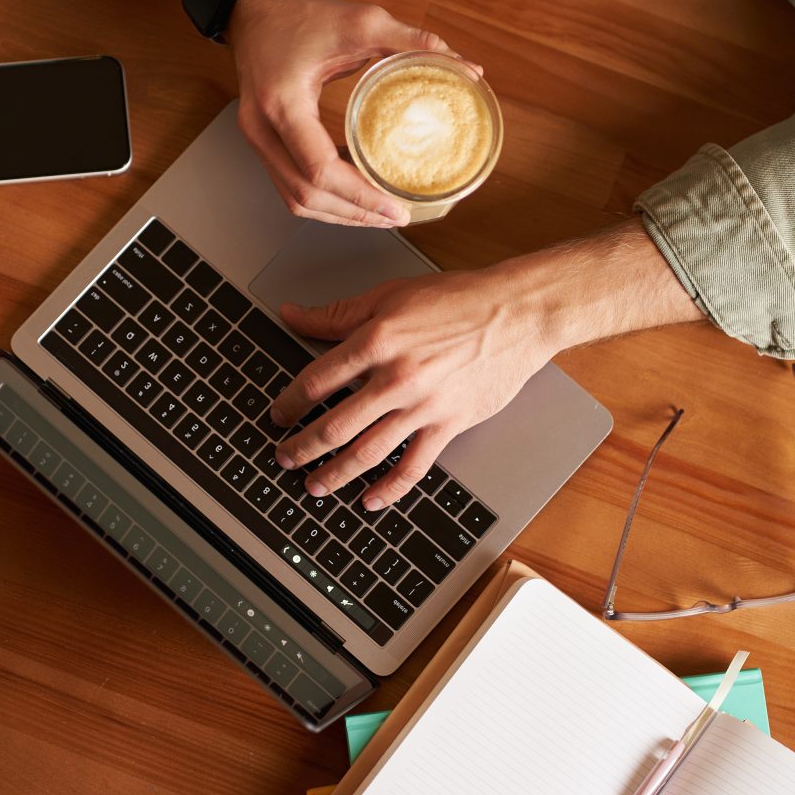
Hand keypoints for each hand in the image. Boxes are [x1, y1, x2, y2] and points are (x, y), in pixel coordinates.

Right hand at [227, 0, 466, 228]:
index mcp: (283, 102)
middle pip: (305, 195)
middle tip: (395, 216)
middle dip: (354, 214)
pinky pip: (288, 185)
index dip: (360, 196)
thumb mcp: (360, 21)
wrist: (256, 9)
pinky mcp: (261, 142)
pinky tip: (352, 196)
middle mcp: (262, 128)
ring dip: (337, 213)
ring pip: (294, 199)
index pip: (320, 169)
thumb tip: (465, 67)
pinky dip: (322, 198)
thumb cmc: (301, 14)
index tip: (395, 207)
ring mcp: (256, 138)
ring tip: (377, 215)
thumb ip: (410, 42)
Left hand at [265, 269, 554, 509]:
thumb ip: (337, 313)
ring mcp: (423, 405)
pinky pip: (414, 466)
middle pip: (335, 424)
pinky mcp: (449, 424)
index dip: (290, 402)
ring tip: (313, 486)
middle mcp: (396, 377)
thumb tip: (292, 314)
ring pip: (368, 451)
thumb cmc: (457, 299)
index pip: (317, 380)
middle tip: (284, 457)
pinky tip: (369, 500)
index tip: (278, 414)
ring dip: (335, 474)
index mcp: (375, 340)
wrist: (516, 314)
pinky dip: (389, 488)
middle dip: (302, 447)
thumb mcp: (389, 295)